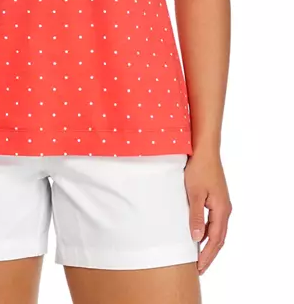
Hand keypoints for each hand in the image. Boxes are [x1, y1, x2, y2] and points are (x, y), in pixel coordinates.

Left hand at [184, 149, 231, 274]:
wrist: (205, 150)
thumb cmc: (198, 169)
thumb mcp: (193, 193)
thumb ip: (195, 216)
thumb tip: (196, 238)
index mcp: (221, 210)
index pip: (215, 240)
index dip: (207, 255)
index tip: (199, 268)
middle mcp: (225, 209)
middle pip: (219, 238)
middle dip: (209, 254)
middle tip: (199, 268)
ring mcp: (221, 203)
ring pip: (217, 229)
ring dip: (208, 243)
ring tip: (197, 255)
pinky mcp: (216, 198)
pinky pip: (214, 221)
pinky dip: (207, 231)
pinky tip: (197, 234)